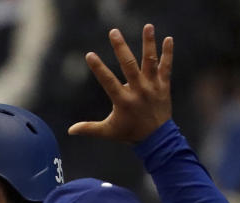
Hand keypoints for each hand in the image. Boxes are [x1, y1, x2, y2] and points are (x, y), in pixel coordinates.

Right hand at [68, 24, 172, 143]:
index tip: (90, 55)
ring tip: (148, 26)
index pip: (108, 81)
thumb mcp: (108, 132)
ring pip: (150, 61)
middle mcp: (138, 91)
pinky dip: (168, 53)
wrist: (157, 139)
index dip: (98, 68)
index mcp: (123, 101)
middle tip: (114, 32)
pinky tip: (168, 39)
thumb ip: (89, 129)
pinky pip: (166, 66)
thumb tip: (70, 130)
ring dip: (148, 43)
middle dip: (120, 48)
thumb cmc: (130, 133)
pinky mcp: (163, 85)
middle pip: (129, 65)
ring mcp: (152, 86)